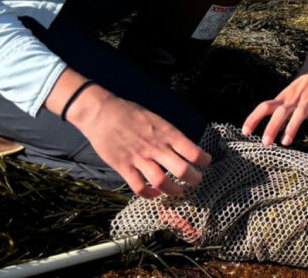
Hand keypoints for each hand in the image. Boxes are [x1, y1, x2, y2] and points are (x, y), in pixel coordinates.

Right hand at [56, 78, 211, 198]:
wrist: (101, 112)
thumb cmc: (130, 113)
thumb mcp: (156, 118)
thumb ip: (169, 134)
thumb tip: (183, 147)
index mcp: (167, 133)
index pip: (193, 151)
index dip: (204, 160)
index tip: (206, 162)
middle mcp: (156, 147)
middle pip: (182, 170)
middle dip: (194, 179)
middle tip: (196, 181)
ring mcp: (139, 158)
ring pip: (162, 182)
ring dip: (174, 190)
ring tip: (178, 190)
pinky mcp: (123, 167)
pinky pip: (139, 187)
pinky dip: (149, 194)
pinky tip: (155, 193)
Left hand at [242, 27, 307, 145]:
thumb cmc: (302, 87)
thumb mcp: (288, 98)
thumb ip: (282, 115)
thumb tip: (276, 131)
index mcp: (283, 99)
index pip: (264, 107)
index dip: (254, 118)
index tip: (245, 132)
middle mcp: (293, 100)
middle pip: (280, 112)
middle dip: (272, 127)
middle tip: (265, 143)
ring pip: (299, 115)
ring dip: (292, 128)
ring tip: (285, 142)